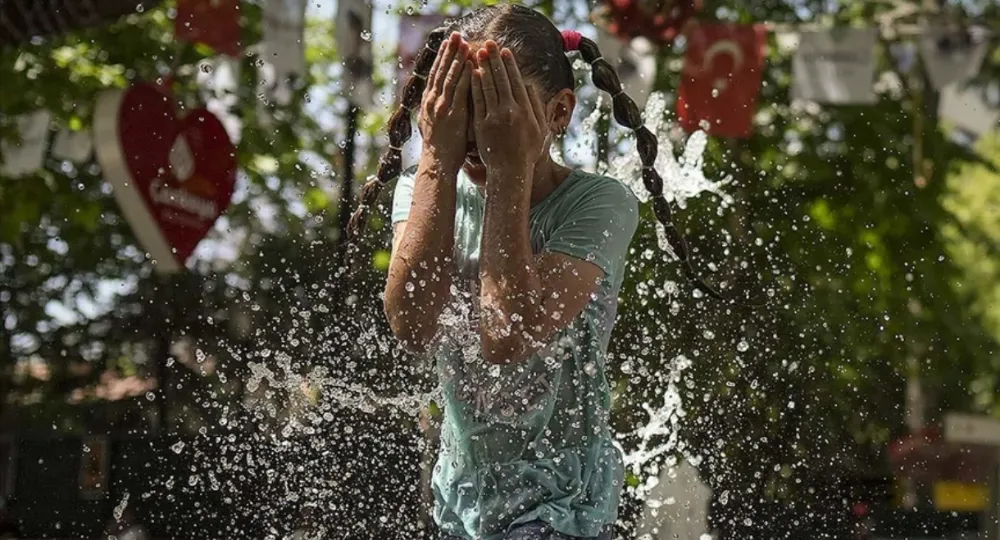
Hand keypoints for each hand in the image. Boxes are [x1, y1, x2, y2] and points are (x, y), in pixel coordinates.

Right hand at [418, 32, 472, 174]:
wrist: (437, 165)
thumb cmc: (441, 148)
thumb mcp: (434, 124)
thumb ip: (440, 109)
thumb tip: (445, 99)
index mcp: (428, 103)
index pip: (435, 75)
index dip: (442, 58)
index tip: (448, 44)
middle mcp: (432, 102)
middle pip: (441, 71)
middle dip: (449, 52)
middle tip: (456, 35)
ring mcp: (441, 107)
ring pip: (449, 77)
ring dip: (457, 58)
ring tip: (464, 43)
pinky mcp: (452, 114)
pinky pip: (459, 90)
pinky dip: (465, 75)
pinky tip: (472, 64)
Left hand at [471, 41, 549, 177]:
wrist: (510, 172)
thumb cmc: (527, 152)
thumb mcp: (540, 129)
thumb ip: (536, 106)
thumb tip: (530, 85)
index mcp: (526, 111)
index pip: (517, 81)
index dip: (510, 65)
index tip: (505, 51)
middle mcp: (511, 111)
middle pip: (502, 79)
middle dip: (495, 59)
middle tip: (489, 43)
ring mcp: (495, 118)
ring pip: (489, 87)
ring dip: (484, 67)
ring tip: (479, 52)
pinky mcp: (482, 125)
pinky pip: (478, 101)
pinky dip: (475, 86)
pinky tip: (472, 73)